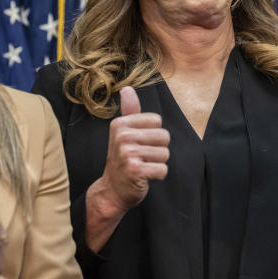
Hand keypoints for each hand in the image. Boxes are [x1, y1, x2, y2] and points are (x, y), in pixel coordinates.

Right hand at [93, 86, 170, 214]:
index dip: (153, 134)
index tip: (139, 143)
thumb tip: (127, 88)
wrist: (112, 190)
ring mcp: (127, 154)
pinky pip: (163, 169)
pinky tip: (145, 176)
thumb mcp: (123, 133)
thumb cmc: (123, 158)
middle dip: (158, 150)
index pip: (157, 121)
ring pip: (165, 154)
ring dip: (158, 163)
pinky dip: (158, 175)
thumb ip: (129, 111)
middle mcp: (122, 137)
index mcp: (120, 124)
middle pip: (164, 137)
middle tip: (142, 157)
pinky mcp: (135, 171)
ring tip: (143, 166)